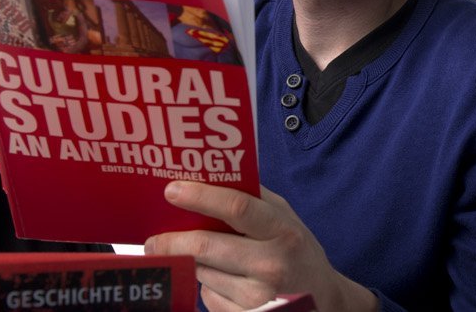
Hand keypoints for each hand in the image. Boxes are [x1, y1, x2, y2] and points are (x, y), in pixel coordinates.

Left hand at [144, 182, 377, 311]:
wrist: (322, 301)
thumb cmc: (297, 252)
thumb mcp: (287, 219)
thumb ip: (254, 198)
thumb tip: (208, 176)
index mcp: (282, 232)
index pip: (237, 208)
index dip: (201, 197)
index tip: (171, 190)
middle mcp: (271, 265)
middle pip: (206, 246)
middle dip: (171, 241)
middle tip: (153, 240)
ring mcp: (256, 298)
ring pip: (201, 273)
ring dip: (191, 263)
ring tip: (202, 259)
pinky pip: (206, 297)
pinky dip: (206, 286)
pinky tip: (222, 282)